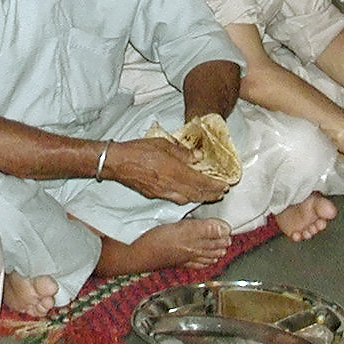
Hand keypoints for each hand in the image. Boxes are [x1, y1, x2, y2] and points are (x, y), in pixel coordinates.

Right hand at [107, 136, 229, 203]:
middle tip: (222, 193)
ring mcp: (163, 192)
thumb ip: (182, 152)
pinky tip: (189, 196)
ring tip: (209, 196)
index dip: (215, 186)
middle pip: (197, 194)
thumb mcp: (164, 144)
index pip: (201, 182)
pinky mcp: (155, 195)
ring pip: (187, 199)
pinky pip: (176, 199)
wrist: (118, 162)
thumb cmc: (139, 150)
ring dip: (200, 198)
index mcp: (175, 171)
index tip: (225, 186)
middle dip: (211, 194)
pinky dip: (187, 198)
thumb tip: (198, 157)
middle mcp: (171, 185)